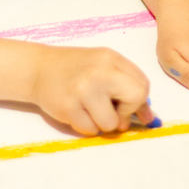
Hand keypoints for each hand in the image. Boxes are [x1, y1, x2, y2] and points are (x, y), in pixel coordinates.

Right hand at [31, 45, 154, 134]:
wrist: (38, 68)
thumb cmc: (75, 68)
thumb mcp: (103, 66)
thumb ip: (127, 85)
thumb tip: (149, 117)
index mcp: (110, 58)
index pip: (142, 85)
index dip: (138, 101)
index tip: (128, 107)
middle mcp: (99, 71)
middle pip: (134, 99)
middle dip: (126, 113)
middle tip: (112, 111)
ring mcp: (83, 89)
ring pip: (111, 124)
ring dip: (102, 123)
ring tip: (88, 108)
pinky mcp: (68, 107)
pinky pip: (90, 131)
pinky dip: (86, 126)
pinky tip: (76, 111)